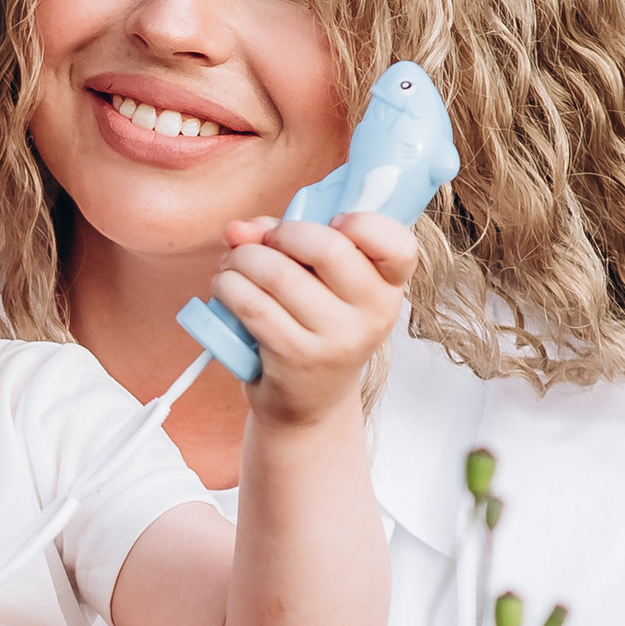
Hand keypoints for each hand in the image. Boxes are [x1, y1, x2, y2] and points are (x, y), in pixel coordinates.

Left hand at [212, 209, 416, 431]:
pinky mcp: (296, 357)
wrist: (309, 402)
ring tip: (235, 264)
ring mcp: (336, 339)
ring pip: (279, 274)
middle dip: (282, 234)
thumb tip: (239, 230)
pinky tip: (226, 286)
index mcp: (388, 287)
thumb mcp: (318, 280)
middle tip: (266, 244)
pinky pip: (253, 305)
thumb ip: (285, 238)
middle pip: (328, 248)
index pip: (398, 244)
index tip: (333, 223)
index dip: (362, 222)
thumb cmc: (314, 324)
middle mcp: (372, 315)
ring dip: (243, 258)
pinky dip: (229, 286)